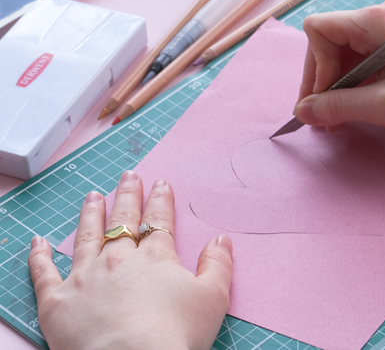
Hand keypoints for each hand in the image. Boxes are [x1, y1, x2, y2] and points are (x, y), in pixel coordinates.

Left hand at [28, 171, 232, 349]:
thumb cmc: (176, 335)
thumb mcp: (212, 299)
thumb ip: (218, 265)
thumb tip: (221, 239)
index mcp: (154, 257)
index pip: (159, 220)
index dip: (161, 200)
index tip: (160, 184)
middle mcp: (118, 259)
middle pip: (123, 219)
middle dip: (128, 196)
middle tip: (128, 175)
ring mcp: (85, 277)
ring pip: (86, 237)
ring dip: (90, 214)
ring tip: (93, 196)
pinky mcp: (57, 302)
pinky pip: (44, 273)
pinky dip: (40, 256)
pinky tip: (38, 242)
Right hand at [294, 0, 384, 138]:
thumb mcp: (384, 106)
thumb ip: (336, 107)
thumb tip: (302, 111)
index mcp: (376, 19)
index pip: (318, 29)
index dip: (313, 66)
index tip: (322, 98)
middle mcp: (380, 16)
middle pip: (328, 41)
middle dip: (321, 79)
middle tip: (321, 115)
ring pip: (343, 52)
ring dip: (335, 84)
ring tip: (335, 117)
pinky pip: (361, 58)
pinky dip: (352, 82)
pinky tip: (353, 106)